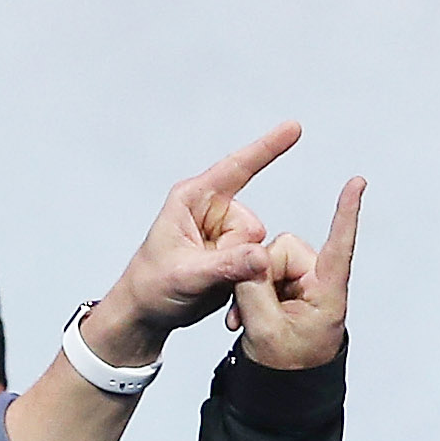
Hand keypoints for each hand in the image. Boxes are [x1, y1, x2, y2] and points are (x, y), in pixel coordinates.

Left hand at [76, 123, 300, 369]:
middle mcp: (212, 211)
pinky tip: (221, 288)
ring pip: (258, 248)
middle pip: (253, 226)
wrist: (146, 312)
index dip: (267, 148)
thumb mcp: (187, 276)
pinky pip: (256, 264)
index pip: (237, 168)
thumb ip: (226, 266)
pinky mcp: (232, 254)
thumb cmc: (151, 286)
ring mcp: (223, 233)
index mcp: (193, 199)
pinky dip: (244, 281)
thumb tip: (261, 256)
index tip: (293, 128)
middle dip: (239, 255)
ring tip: (209, 281)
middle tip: (208, 273)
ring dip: (241, 271)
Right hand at [230, 177, 364, 371]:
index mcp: (327, 294)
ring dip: (251, 289)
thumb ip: (254, 289)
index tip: (358, 183)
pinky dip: (250, 293)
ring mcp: (302, 284)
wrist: (283, 390)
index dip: (347, 213)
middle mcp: (318, 283)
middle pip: (281, 250)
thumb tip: (249, 257)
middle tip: (246, 316)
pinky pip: (262, 272)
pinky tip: (245, 318)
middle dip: (258, 276)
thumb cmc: (286, 369)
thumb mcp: (265, 332)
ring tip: (246, 322)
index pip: (339, 247)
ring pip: (267, 260)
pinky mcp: (288, 288)